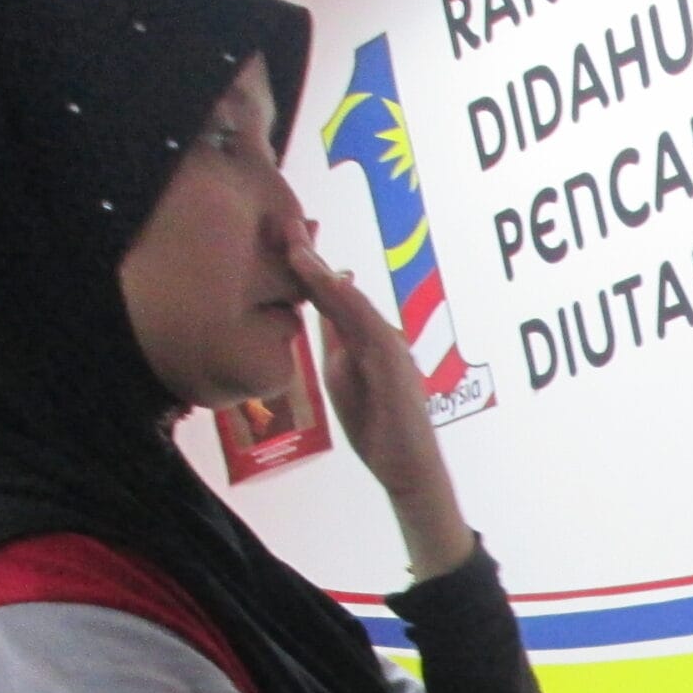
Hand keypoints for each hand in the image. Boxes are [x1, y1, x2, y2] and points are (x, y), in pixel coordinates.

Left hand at [284, 219, 473, 579]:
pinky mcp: (394, 366)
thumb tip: (318, 312)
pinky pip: (369, 327)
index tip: (283, 237)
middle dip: (311, 258)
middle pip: (339, 292)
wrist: (409, 469)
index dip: (306, 268)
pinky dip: (350, 302)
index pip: (331, 298)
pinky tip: (331, 282)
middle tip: (285, 223)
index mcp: (364, 341)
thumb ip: (337, 346)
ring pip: (352, 303)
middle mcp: (380, 337)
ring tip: (296, 245)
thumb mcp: (345, 379)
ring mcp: (390, 350)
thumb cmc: (379, 430)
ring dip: (323, 273)